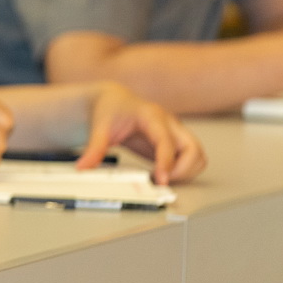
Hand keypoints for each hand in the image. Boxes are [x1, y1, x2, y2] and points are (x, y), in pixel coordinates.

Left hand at [76, 83, 205, 184]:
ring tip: (163, 178)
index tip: (161, 179)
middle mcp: (169, 123)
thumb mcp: (99, 128)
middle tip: (163, 181)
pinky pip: (193, 159)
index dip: (166, 162)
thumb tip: (83, 168)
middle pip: (194, 148)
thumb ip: (94, 148)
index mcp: (151, 116)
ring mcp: (176, 132)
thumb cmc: (110, 111)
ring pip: (198, 155)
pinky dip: (186, 170)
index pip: (166, 140)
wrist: (114, 101)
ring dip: (188, 171)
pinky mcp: (176, 142)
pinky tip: (164, 174)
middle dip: (184, 169)